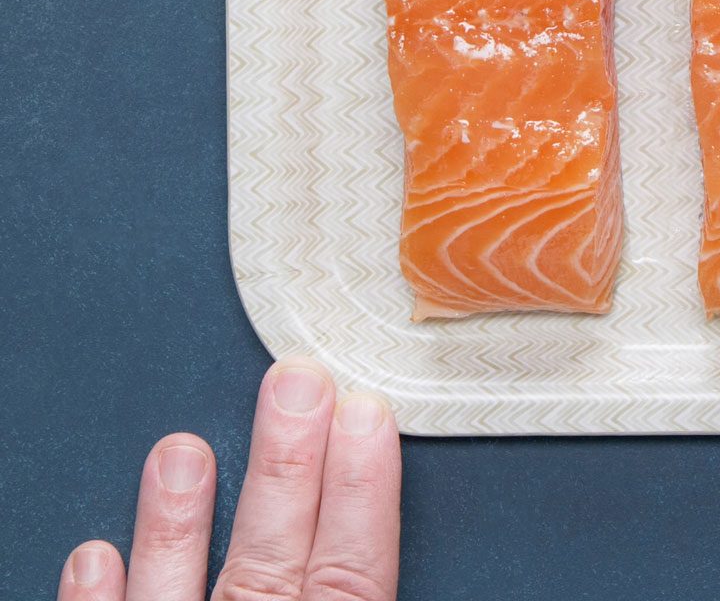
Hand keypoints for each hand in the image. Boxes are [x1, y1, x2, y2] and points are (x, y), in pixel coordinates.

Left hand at [57, 359, 400, 600]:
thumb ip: (360, 595)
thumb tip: (382, 551)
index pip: (352, 571)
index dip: (362, 490)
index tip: (365, 414)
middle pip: (272, 557)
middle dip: (286, 464)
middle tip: (297, 382)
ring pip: (182, 590)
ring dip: (180, 522)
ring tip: (180, 448)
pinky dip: (100, 597)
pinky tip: (94, 552)